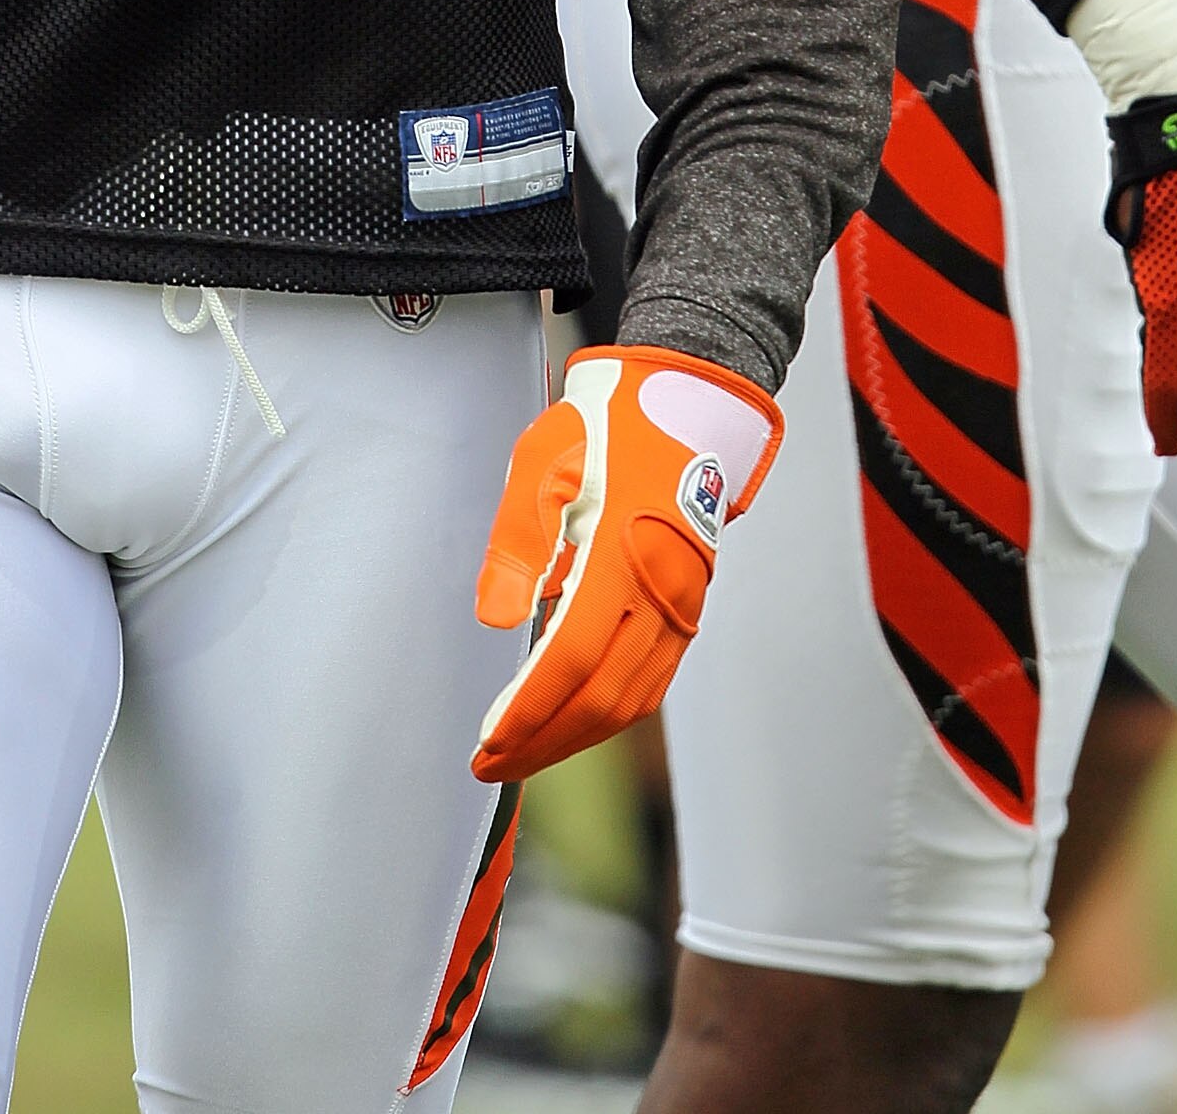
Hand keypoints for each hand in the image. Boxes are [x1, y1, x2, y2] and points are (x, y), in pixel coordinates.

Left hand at [472, 343, 781, 782]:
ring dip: (575, 738)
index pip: (570, 660)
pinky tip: (571, 720)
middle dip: (544, 742)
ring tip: (523, 754)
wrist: (685, 408)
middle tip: (492, 767)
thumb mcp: (542, 463)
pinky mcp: (687, 611)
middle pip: (601, 698)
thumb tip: (498, 623)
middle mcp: (660, 593)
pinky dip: (608, 713)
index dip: (529, 711)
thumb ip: (517, 544)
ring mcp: (681, 607)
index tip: (488, 743)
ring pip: (630, 701)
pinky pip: (650, 683)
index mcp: (619, 555)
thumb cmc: (606, 428)